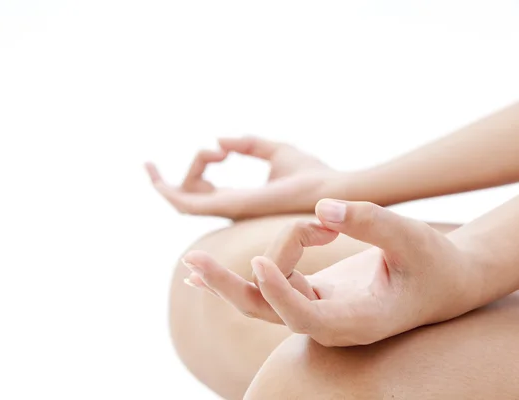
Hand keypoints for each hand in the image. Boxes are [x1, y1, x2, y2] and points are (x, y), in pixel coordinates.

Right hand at [145, 136, 344, 218]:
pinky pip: (187, 203)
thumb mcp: (275, 150)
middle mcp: (229, 209)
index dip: (193, 170)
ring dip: (173, 177)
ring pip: (180, 202)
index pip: (201, 193)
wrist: (329, 189)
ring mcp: (227, 210)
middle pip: (184, 199)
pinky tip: (175, 166)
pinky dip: (170, 187)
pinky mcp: (229, 206)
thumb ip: (247, 144)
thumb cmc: (310, 174)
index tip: (218, 148)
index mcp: (239, 200)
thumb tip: (219, 139)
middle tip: (157, 162)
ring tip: (214, 153)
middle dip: (164, 183)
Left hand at [181, 199, 479, 345]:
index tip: (258, 262)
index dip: (280, 292)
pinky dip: (234, 279)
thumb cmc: (433, 263)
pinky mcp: (308, 296)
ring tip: (196, 259)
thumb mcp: (412, 238)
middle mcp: (329, 324)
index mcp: (357, 321)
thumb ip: (370, 221)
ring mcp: (315, 311)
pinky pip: (265, 291)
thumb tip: (323, 208)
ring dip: (229, 278)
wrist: (442, 282)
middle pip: (268, 313)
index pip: (306, 318)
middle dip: (228, 288)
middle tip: (194, 261)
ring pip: (261, 298)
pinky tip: (197, 276)